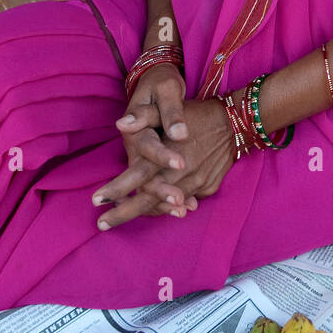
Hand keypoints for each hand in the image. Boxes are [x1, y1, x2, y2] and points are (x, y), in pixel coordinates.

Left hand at [94, 89, 237, 229]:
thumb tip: (120, 125)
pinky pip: (186, 200)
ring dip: (146, 212)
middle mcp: (180, 173)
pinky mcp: (208, 186)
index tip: (96, 201)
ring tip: (122, 217)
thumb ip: (144, 116)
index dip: (116, 190)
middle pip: (149, 199)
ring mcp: (196, 182)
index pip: (137, 177)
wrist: (236, 122)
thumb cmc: (197, 114)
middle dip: (124, 213)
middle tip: (102, 224)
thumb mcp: (169, 108)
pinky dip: (171, 206)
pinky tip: (158, 209)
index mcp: (166, 155)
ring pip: (167, 205)